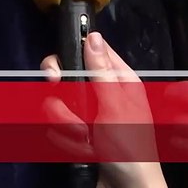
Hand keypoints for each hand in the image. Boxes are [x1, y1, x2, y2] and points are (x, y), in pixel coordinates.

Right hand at [41, 32, 166, 187]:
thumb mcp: (116, 107)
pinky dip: (66, 142)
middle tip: (71, 113)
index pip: (89, 51)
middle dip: (62, 100)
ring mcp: (87, 115)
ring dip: (66, 126)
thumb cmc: (131, 151)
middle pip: (65, 78)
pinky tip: (83, 150)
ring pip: (56, 105)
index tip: (57, 73)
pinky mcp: (76, 135)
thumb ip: (101, 72)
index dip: (70, 56)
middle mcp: (101, 94)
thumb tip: (93, 36)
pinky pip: (55, 128)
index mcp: (118, 81)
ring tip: (85, 140)